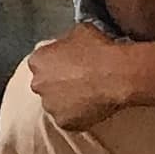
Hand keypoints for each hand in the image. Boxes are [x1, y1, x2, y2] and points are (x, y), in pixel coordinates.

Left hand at [25, 29, 141, 131]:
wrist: (116, 74)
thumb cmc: (99, 50)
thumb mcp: (79, 31)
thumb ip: (66, 40)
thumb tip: (71, 43)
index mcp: (38, 60)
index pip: (41, 63)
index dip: (56, 63)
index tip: (68, 65)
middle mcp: (38, 84)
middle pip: (45, 85)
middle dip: (58, 84)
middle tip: (78, 81)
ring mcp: (50, 105)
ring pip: (56, 104)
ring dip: (67, 101)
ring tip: (87, 94)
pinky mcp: (64, 122)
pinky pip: (69, 120)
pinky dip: (78, 116)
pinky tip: (92, 106)